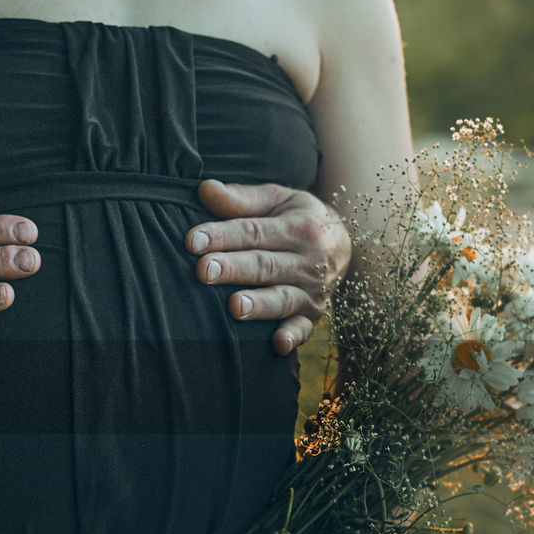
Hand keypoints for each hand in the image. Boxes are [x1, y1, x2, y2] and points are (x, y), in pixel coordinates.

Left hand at [187, 181, 351, 354]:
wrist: (341, 244)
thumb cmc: (296, 218)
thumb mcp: (277, 200)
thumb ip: (241, 198)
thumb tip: (204, 188)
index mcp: (298, 227)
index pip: (254, 231)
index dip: (222, 235)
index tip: (192, 240)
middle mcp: (308, 260)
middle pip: (265, 264)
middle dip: (233, 269)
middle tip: (203, 271)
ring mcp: (312, 291)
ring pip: (282, 298)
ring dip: (260, 304)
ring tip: (234, 306)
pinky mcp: (312, 316)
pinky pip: (303, 329)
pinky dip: (292, 337)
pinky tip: (277, 345)